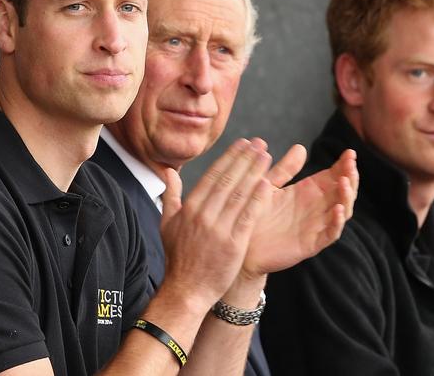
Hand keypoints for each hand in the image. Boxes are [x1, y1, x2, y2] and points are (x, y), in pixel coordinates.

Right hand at [158, 138, 273, 311]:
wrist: (186, 290)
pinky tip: (267, 183)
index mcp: (190, 208)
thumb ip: (171, 195)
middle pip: (227, 180)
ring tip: (266, 156)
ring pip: (239, 194)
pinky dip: (257, 198)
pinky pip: (248, 216)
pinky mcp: (233, 244)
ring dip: (254, 172)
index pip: (212, 176)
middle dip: (244, 158)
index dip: (229, 157)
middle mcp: (204, 215)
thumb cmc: (178, 257)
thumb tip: (169, 172)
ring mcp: (219, 229)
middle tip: (259, 142)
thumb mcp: (167, 224)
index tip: (242, 143)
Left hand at [241, 147, 357, 276]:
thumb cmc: (254, 213)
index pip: (333, 176)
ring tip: (345, 182)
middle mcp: (316, 208)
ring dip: (346, 197)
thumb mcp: (269, 186)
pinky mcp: (311, 244)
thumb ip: (285, 169)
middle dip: (350, 178)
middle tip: (351, 165)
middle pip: (342, 192)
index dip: (343, 165)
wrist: (241, 242)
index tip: (349, 153)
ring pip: (342, 211)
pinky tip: (337, 209)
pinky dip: (337, 222)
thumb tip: (301, 147)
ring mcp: (315, 226)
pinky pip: (330, 234)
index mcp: (308, 192)